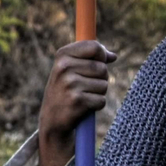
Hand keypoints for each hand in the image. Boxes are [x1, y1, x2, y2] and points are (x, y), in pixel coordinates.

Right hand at [36, 40, 115, 165]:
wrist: (52, 119)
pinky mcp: (77, 101)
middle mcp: (64, 67)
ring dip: (98, 93)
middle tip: (84, 86)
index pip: (94, 46)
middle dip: (100, 78)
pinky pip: (101, 100)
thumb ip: (91, 59)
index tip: (101, 61)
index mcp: (62, 56)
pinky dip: (96, 105)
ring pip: (104, 84)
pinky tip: (83, 107)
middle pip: (102, 68)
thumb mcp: (70, 70)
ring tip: (82, 96)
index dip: (102, 55)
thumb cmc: (65, 91)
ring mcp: (70, 84)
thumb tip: (113, 56)